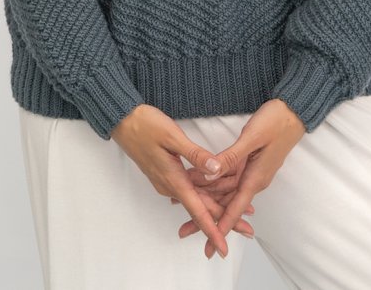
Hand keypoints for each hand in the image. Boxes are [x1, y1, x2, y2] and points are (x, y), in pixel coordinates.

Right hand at [110, 103, 239, 258]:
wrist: (123, 121)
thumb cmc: (146, 126)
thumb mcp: (173, 136)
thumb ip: (196, 155)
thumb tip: (216, 170)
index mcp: (173, 179)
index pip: (197, 211)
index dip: (213, 230)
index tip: (224, 248)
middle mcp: (170, 185)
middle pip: (200, 209)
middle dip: (223, 221)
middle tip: (248, 229)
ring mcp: (166, 180)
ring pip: (195, 199)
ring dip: (216, 207)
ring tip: (238, 213)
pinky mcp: (165, 173)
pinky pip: (188, 190)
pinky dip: (204, 194)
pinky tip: (215, 193)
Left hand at [176, 99, 306, 258]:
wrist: (292, 112)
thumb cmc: (275, 123)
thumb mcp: (252, 137)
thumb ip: (231, 156)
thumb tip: (211, 174)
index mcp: (255, 178)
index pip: (234, 208)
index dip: (220, 226)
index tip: (209, 243)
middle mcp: (253, 179)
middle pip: (226, 204)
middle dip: (206, 217)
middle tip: (184, 230)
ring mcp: (251, 171)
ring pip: (225, 190)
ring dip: (206, 198)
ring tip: (183, 206)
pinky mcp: (248, 162)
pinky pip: (228, 177)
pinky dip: (213, 181)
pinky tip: (199, 183)